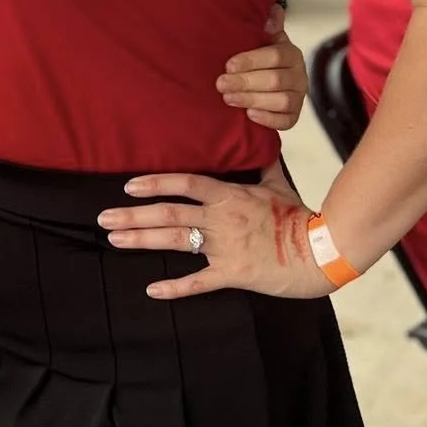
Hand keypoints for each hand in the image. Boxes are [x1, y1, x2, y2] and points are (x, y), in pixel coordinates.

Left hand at [98, 173, 333, 299]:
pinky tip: (151, 290)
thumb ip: (262, 162)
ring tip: (115, 239)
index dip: (155, 183)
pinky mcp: (234, 274)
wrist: (322, 250)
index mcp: (230, 195)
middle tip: (103, 218)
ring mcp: (225, 247)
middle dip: (133, 215)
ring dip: (142, 240)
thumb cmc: (299, 216)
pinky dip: (174, 288)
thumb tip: (259, 137)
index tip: (128, 186)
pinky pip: (199, 282)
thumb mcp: (278, 184)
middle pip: (169, 213)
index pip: (185, 183)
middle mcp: (222, 218)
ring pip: (176, 241)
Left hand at [215, 5, 306, 130]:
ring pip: (281, 101)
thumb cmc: (263, 57)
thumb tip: (272, 10)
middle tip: (220, 84)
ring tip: (228, 98)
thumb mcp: (264, 38)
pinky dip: (268, 119)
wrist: (273, 78)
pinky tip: (249, 114)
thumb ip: (268, 25)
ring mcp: (299, 97)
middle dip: (245, 82)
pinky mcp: (294, 116)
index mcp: (292, 54)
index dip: (251, 60)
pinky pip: (286, 121)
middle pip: (275, 80)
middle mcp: (299, 76)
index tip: (228, 65)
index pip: (276, 56)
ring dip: (252, 99)